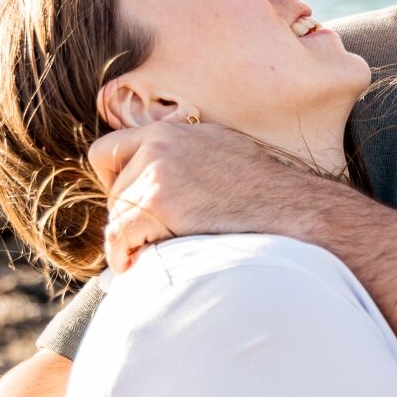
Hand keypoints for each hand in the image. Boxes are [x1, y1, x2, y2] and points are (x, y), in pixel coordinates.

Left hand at [89, 121, 301, 271]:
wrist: (288, 206)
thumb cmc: (264, 190)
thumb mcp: (220, 151)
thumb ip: (187, 157)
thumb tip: (168, 181)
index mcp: (170, 132)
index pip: (108, 150)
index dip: (112, 181)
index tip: (129, 203)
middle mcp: (159, 145)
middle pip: (114, 189)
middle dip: (127, 216)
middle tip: (147, 238)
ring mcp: (158, 172)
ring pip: (117, 214)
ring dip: (130, 237)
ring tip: (146, 253)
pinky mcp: (159, 203)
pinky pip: (120, 234)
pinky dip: (123, 254)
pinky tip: (134, 264)